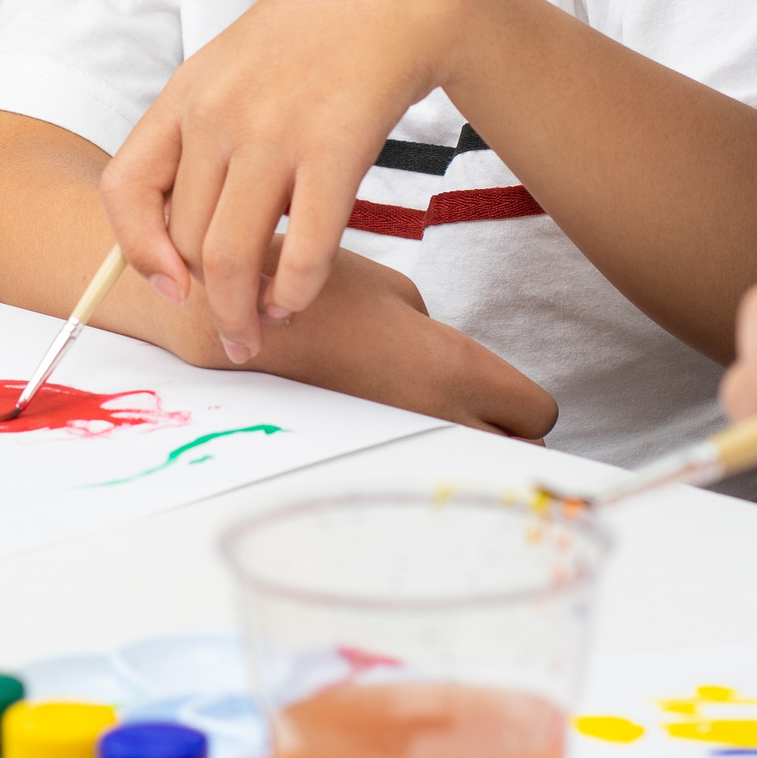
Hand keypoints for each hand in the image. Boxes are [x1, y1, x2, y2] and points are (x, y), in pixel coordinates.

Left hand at [99, 0, 480, 363]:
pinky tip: (297, 299)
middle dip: (204, 297)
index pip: (126, 189)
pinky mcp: (334, 150)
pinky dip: (295, 292)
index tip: (168, 284)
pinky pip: (304, 248)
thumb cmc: (304, 45)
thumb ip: (196, 144)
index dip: (137, 250)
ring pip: (233, 257)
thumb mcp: (227, 75)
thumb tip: (173, 241)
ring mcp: (275, 134)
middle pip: (184, 239)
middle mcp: (218, 117)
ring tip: (257, 328)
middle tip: (227, 326)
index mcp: (183, 99)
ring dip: (242, 311)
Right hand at [180, 247, 557, 439]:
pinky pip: (406, 468)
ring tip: (416, 414)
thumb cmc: (305, 289)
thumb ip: (433, 330)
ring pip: (459, 466)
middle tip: (473, 411)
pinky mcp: (357, 459)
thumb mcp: (387, 289)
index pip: (536, 412)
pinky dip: (401, 453)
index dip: (524, 404)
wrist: (221, 317)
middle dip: (502, 436)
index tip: (504, 396)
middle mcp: (432, 419)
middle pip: (512, 456)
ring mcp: (394, 445)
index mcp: (451, 367)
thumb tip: (446, 362)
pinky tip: (375, 424)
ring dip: (453, 447)